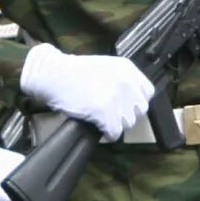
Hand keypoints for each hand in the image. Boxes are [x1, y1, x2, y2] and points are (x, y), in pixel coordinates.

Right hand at [19, 43, 152, 140]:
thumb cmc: (73, 70)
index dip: (135, 101)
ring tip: (101, 118)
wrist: (52, 74)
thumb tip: (131, 99)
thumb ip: (121, 79)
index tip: (124, 104)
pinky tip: (98, 126)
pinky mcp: (105, 114)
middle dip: (126, 113)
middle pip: (139, 110)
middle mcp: (126, 83)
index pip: (147, 92)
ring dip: (115, 123)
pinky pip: (114, 132)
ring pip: (127, 123)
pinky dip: (106, 133)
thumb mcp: (105, 66)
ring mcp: (116, 99)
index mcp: (127, 69)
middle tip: (111, 112)